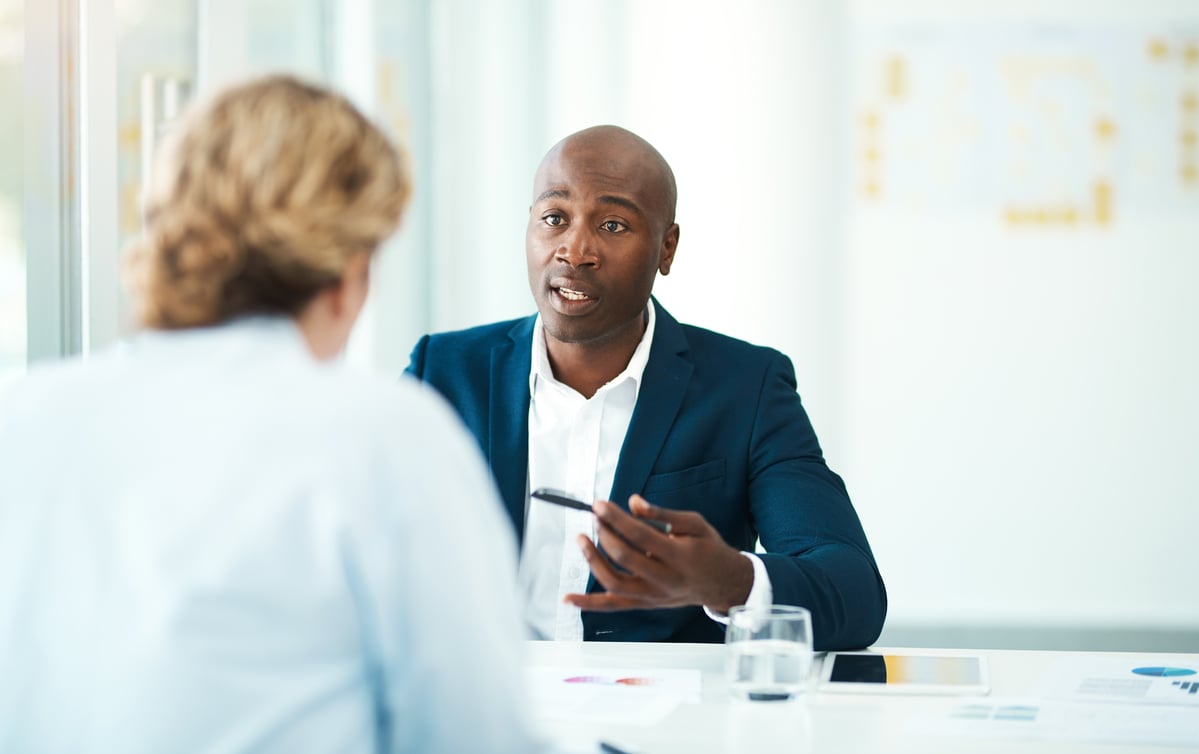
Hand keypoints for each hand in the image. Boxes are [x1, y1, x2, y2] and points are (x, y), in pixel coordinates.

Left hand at [563, 494, 753, 613]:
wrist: (722, 583)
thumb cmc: (708, 548)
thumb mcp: (694, 523)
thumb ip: (662, 514)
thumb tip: (632, 502)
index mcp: (679, 556)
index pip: (640, 535)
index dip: (616, 519)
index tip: (599, 504)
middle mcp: (664, 580)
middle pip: (625, 557)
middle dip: (605, 534)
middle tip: (595, 516)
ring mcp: (653, 596)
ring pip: (615, 583)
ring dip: (593, 561)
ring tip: (582, 539)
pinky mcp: (644, 604)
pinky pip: (613, 606)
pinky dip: (588, 603)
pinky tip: (567, 598)